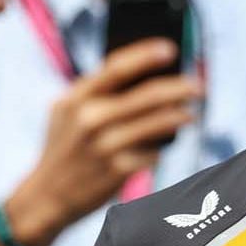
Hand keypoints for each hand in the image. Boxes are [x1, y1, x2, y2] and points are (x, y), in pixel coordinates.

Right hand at [4, 39, 201, 245]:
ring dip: (181, 116)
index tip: (170, 49)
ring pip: (158, 123)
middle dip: (180, 88)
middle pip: (147, 95)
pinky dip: (160, 149)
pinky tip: (161, 147)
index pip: (116, 68)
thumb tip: (146, 77)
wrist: (46, 196)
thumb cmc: (64, 148)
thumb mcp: (65, 113)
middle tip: (198, 86)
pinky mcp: (118, 171)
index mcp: (76, 98)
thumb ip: (95, 93)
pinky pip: (153, 153)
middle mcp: (90, 119)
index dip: (146, 55)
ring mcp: (105, 146)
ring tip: (191, 115)